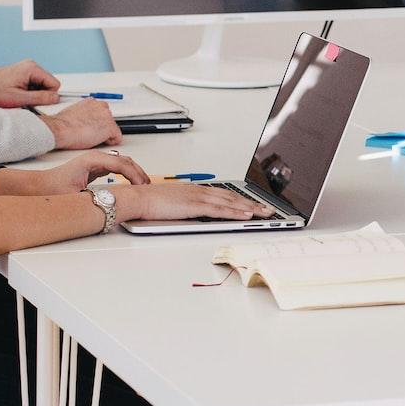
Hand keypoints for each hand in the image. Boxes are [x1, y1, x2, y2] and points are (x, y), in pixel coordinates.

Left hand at [0, 60, 59, 106]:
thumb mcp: (19, 98)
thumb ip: (41, 98)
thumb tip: (56, 98)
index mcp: (32, 68)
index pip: (55, 84)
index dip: (48, 96)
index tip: (38, 102)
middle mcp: (31, 66)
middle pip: (48, 84)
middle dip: (40, 95)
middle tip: (25, 100)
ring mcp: (27, 69)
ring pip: (42, 86)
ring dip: (34, 94)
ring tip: (19, 97)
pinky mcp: (23, 73)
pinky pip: (34, 85)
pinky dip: (29, 92)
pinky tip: (18, 94)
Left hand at [37, 152, 150, 195]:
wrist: (40, 186)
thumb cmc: (53, 188)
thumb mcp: (76, 196)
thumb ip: (95, 198)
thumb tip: (112, 203)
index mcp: (92, 160)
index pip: (121, 164)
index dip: (135, 175)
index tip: (142, 186)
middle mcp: (95, 157)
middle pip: (125, 161)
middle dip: (139, 173)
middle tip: (148, 187)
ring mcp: (96, 161)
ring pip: (122, 163)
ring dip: (134, 172)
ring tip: (143, 185)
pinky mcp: (95, 167)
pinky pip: (116, 167)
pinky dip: (127, 174)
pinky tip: (131, 183)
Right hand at [39, 99, 121, 149]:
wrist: (60, 129)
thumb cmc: (62, 125)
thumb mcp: (72, 113)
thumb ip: (83, 114)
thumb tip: (83, 121)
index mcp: (91, 102)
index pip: (102, 112)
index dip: (98, 122)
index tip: (93, 128)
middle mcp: (101, 106)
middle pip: (109, 119)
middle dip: (103, 128)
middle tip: (92, 135)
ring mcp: (106, 116)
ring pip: (113, 128)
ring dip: (105, 135)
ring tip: (92, 139)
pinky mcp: (110, 127)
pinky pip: (117, 138)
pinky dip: (111, 142)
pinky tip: (99, 142)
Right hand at [115, 182, 273, 223]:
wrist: (136, 198)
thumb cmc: (147, 202)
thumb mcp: (170, 204)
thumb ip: (183, 208)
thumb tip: (190, 215)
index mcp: (193, 190)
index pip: (223, 194)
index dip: (240, 199)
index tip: (252, 204)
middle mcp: (199, 190)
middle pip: (231, 196)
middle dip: (252, 203)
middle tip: (268, 209)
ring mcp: (198, 197)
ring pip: (231, 202)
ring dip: (250, 208)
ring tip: (265, 213)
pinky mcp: (195, 206)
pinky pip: (221, 210)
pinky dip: (236, 212)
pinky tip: (247, 215)